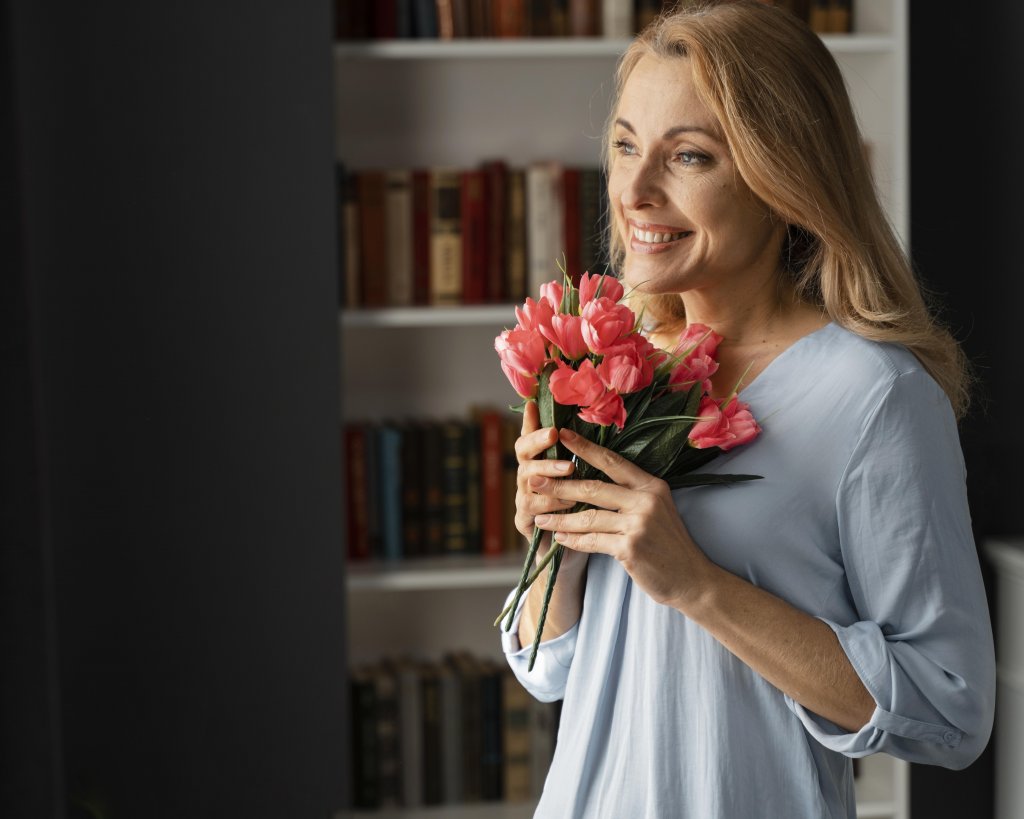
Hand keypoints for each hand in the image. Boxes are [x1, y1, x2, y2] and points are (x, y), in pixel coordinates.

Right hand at [514, 403, 585, 570]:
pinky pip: (530, 508)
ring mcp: (522, 497)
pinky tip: (567, 502)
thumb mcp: (585, 476)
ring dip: (547, 469)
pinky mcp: (523, 521)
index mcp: (539, 461)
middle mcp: (527, 476)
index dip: (531, 422)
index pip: (530, 436)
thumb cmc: (581, 506)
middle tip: (555, 433)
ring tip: (570, 468)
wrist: (574, 548)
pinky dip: (549, 503)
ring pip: (526, 478)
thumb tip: (592, 421)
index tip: (535, 405)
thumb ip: (581, 453)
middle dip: (538, 441)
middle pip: (522, 452)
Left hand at [531, 427, 710, 610]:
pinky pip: (592, 541)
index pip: (612, 460)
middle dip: (559, 485)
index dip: (584, 447)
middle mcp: (646, 500)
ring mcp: (638, 524)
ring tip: (539, 518)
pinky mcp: (630, 548)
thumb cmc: (668, 544)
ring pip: (588, 516)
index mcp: (651, 485)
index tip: (561, 434)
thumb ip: (630, 494)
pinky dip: (573, 540)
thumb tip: (590, 481)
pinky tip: (559, 539)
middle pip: (593, 487)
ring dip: (559, 518)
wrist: (691, 578)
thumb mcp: (656, 509)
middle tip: (533, 481)